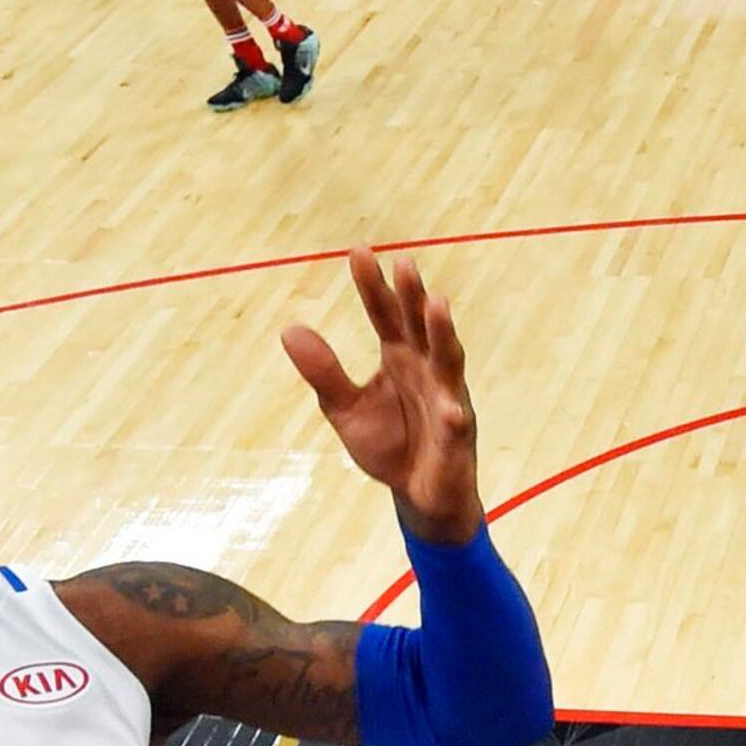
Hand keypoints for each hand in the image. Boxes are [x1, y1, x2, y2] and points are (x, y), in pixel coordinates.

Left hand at [281, 247, 482, 544]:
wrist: (419, 496)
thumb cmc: (389, 445)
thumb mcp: (344, 408)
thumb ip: (323, 371)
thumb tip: (288, 329)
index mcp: (399, 356)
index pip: (384, 313)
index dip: (372, 284)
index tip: (359, 250)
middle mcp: (427, 367)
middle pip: (418, 325)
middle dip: (412, 295)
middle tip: (403, 263)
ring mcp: (447, 397)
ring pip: (447, 359)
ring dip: (443, 332)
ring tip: (436, 304)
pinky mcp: (457, 435)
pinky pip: (457, 422)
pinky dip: (454, 414)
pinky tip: (451, 409)